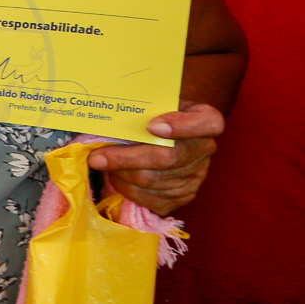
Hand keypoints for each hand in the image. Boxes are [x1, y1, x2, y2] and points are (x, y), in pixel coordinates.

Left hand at [88, 103, 222, 215]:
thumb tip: (106, 120)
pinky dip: (127, 189)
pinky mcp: (184, 196)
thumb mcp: (152, 104)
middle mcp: (205, 148)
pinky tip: (116, 178)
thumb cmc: (153, 115)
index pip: (208, 123)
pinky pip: (152, 199)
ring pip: (154, 181)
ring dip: (121, 175)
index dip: (181, 126)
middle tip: (96, 157)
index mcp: (205, 119)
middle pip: (169, 158)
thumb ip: (140, 110)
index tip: (151, 126)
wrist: (161, 134)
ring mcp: (197, 175)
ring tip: (103, 165)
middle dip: (127, 158)